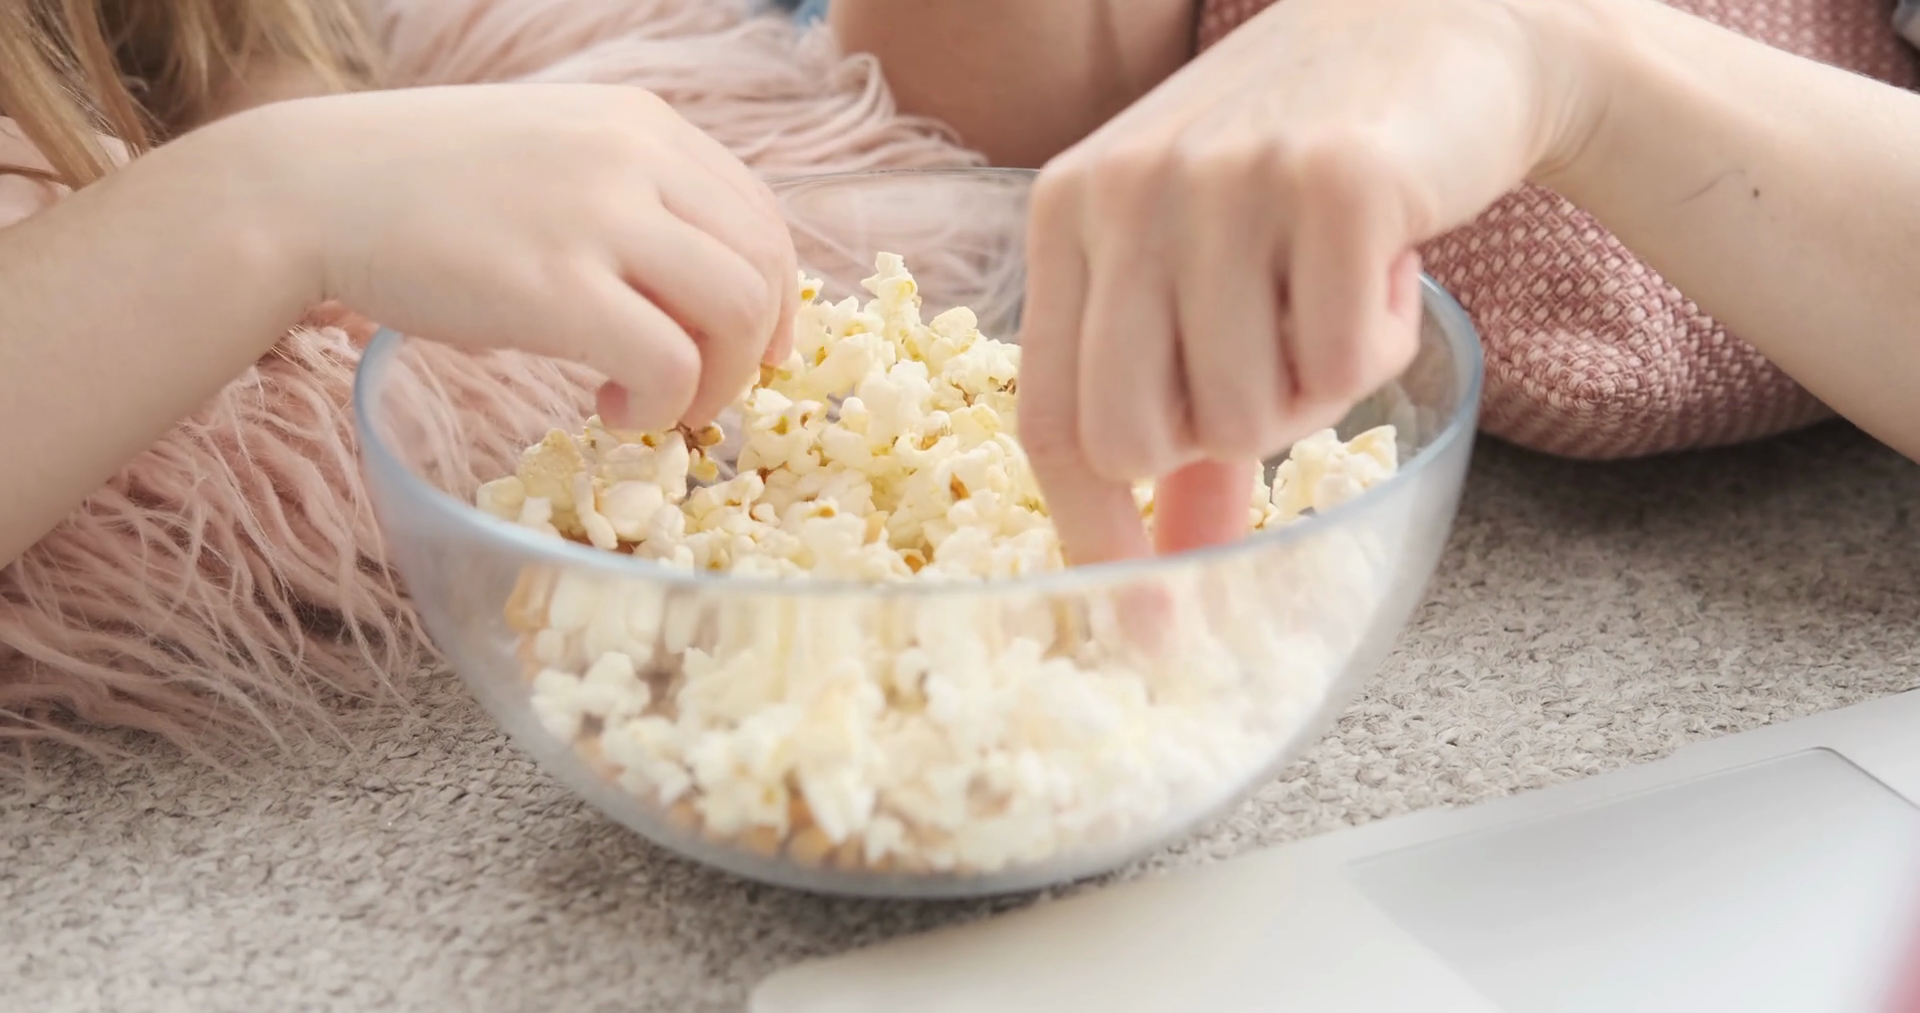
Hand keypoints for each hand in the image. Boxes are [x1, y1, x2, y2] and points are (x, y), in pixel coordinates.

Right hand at [220, 84, 796, 429]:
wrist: (309, 189)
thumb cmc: (425, 189)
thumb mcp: (552, 157)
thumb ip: (631, 200)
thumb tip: (700, 293)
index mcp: (642, 122)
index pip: (760, 216)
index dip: (774, 299)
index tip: (746, 352)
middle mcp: (634, 154)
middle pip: (764, 266)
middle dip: (751, 351)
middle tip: (700, 395)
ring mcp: (597, 215)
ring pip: (737, 313)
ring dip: (715, 383)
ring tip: (651, 404)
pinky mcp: (555, 285)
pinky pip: (670, 363)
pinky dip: (661, 406)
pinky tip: (610, 410)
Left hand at [1016, 0, 1606, 562]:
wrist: (1444, 26)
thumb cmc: (1307, 172)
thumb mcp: (1212, 280)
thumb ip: (1185, 420)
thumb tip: (1171, 569)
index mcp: (1068, 214)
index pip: (1050, 420)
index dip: (1095, 537)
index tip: (1147, 626)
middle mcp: (1123, 192)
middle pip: (1133, 440)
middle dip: (1222, 450)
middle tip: (1280, 368)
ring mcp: (1222, 180)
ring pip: (1245, 415)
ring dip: (1312, 390)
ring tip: (1334, 292)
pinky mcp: (1330, 181)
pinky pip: (1342, 369)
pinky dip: (1374, 350)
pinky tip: (1383, 265)